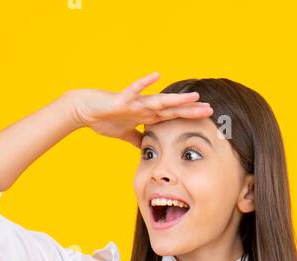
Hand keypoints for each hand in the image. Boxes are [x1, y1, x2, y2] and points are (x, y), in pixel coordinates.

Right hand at [68, 73, 212, 145]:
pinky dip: (144, 83)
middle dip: (190, 110)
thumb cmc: (104, 119)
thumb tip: (145, 149)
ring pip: (159, 100)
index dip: (189, 117)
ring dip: (176, 99)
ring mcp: (135, 102)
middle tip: (210, 109)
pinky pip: (134, 90)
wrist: (86, 109)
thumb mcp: (124, 135)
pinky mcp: (122, 100)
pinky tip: (156, 75)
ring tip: (193, 96)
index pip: (172, 117)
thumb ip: (137, 139)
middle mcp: (144, 107)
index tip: (206, 118)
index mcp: (146, 115)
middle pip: (172, 109)